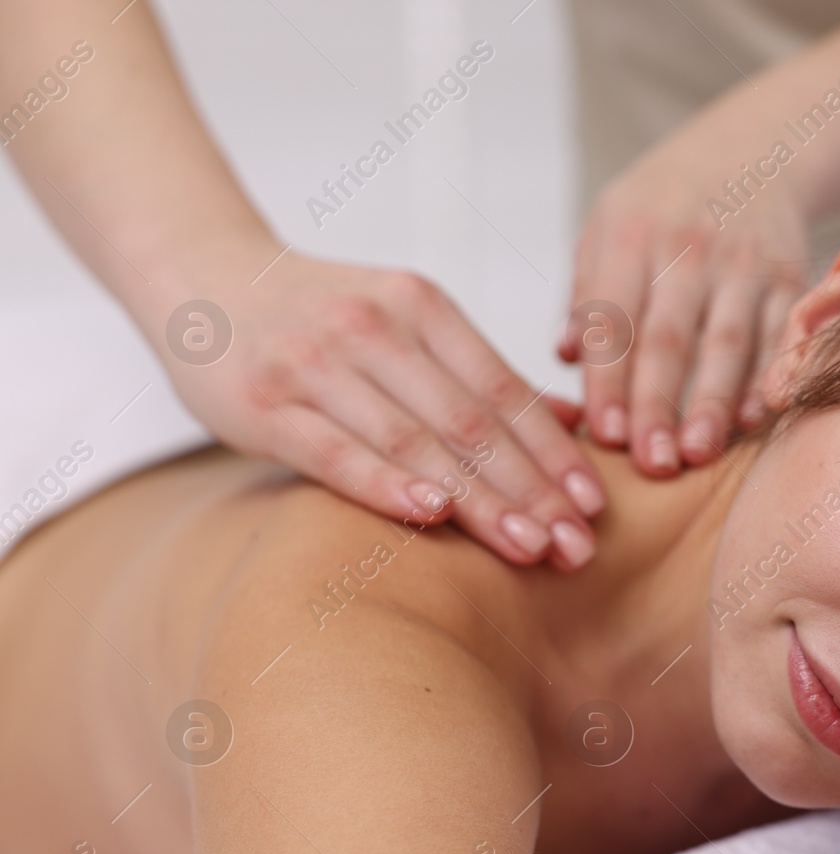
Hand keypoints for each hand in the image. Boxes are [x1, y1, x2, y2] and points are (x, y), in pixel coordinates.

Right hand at [155, 249, 606, 569]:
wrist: (200, 277)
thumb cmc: (318, 317)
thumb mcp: (406, 321)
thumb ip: (481, 373)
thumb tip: (579, 423)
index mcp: (422, 306)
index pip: (504, 390)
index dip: (554, 452)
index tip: (596, 506)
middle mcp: (375, 328)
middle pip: (471, 422)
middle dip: (533, 490)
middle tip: (579, 548)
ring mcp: (316, 363)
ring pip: (414, 441)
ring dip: (479, 500)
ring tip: (531, 548)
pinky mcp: (263, 403)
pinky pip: (334, 451)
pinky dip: (386, 484)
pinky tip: (432, 517)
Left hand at [559, 142, 810, 474]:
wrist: (752, 150)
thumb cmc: (661, 206)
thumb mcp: (608, 226)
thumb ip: (586, 293)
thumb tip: (567, 357)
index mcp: (631, 237)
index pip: (615, 319)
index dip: (609, 380)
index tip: (604, 435)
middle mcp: (688, 248)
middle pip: (670, 338)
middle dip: (658, 404)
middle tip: (649, 464)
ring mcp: (744, 263)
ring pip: (729, 341)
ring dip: (713, 402)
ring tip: (697, 454)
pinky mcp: (790, 276)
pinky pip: (780, 334)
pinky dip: (768, 377)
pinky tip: (752, 421)